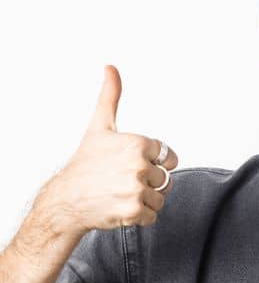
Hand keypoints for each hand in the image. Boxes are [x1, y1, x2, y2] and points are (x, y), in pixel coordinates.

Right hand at [36, 65, 179, 235]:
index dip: (151, 162)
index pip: (169, 157)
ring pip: (161, 196)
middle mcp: (139, 165)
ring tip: (120, 193)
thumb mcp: (99, 127)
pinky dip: (140, 216)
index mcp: (138, 143)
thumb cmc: (85, 163)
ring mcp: (136, 189)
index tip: (128, 163)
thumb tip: (110, 67)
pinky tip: (119, 207)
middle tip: (121, 180)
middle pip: (166, 178)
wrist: (65, 200)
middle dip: (148, 181)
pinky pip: (154, 215)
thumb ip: (111, 97)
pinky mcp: (135, 211)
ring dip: (145, 199)